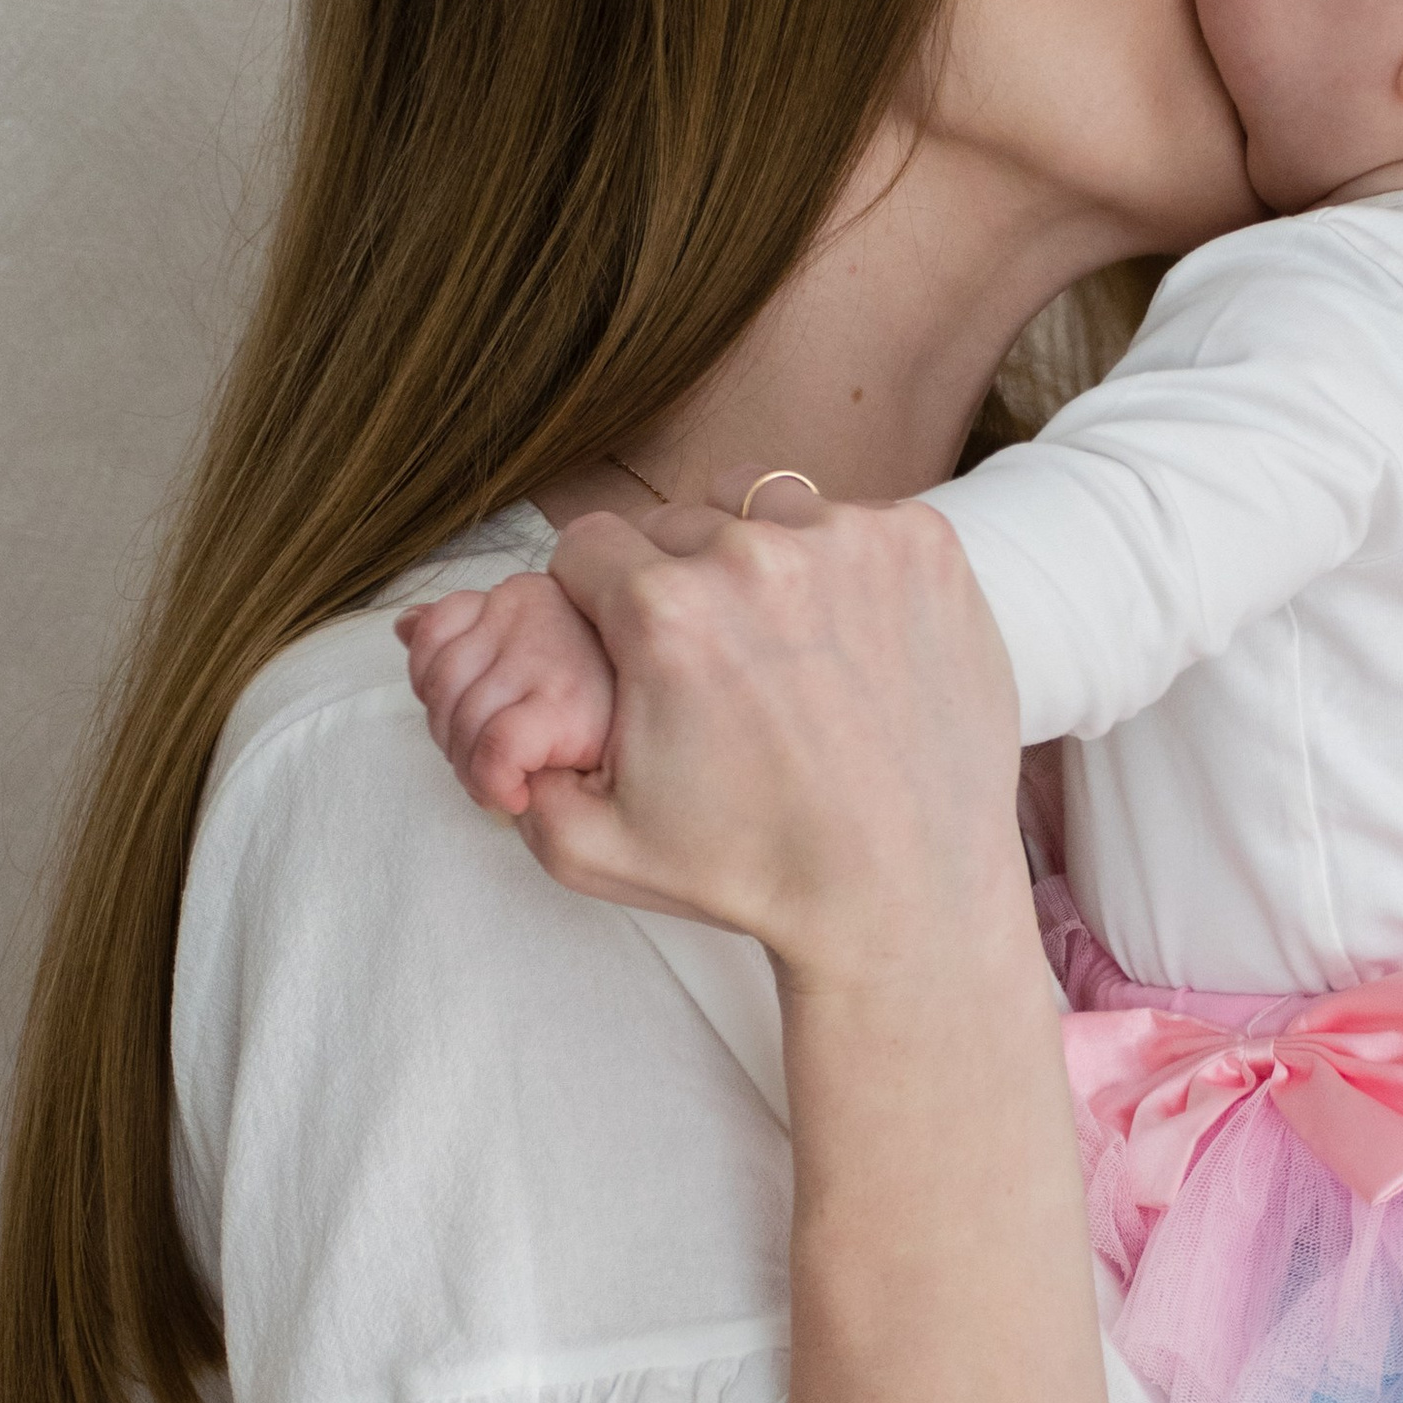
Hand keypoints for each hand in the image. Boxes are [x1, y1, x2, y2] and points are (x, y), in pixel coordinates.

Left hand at [395, 572, 617, 813]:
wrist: (702, 742)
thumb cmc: (624, 705)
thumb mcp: (537, 652)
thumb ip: (467, 633)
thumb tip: (403, 624)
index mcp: (523, 593)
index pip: (433, 629)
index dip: (434, 687)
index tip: (473, 723)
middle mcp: (530, 607)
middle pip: (438, 682)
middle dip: (452, 738)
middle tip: (496, 766)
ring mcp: (547, 654)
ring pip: (458, 722)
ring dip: (473, 771)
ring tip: (513, 785)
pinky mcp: (565, 705)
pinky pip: (494, 749)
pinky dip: (494, 783)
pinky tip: (520, 794)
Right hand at [511, 477, 1033, 987]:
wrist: (904, 895)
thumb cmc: (750, 874)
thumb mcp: (590, 843)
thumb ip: (511, 762)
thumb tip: (478, 699)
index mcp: (660, 612)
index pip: (587, 546)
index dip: (596, 600)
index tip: (631, 648)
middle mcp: (753, 557)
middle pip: (674, 523)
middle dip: (674, 582)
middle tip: (713, 665)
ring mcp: (851, 542)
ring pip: (763, 508)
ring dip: (757, 559)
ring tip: (779, 647)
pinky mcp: (924, 546)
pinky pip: (853, 522)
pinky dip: (843, 570)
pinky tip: (848, 647)